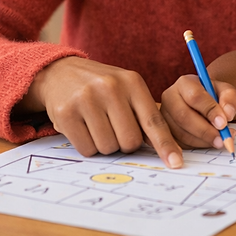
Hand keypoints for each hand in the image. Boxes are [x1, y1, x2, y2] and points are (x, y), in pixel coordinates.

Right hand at [24, 56, 182, 167]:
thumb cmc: (101, 86)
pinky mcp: (66, 113)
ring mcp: (87, 99)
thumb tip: (167, 149)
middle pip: (130, 141)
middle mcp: (111, 87)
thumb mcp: (126, 89)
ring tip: (96, 123)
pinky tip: (82, 126)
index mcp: (132, 82)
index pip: (153, 121)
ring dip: (104, 144)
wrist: (60, 72)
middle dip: (124, 142)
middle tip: (113, 127)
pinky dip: (87, 145)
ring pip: (108, 147)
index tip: (176, 163)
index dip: (165, 145)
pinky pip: (87, 149)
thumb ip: (144, 114)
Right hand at [160, 74, 235, 149]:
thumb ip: (230, 98)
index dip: (210, 111)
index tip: (223, 123)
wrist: (203, 103)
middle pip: (183, 116)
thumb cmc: (213, 96)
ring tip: (219, 141)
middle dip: (205, 131)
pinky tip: (209, 142)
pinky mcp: (166, 132)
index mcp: (184, 83)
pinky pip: (180, 143)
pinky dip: (197, 146)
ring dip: (202, 140)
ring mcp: (165, 116)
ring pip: (181, 132)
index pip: (195, 96)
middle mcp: (170, 98)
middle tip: (221, 139)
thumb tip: (228, 114)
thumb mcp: (225, 91)